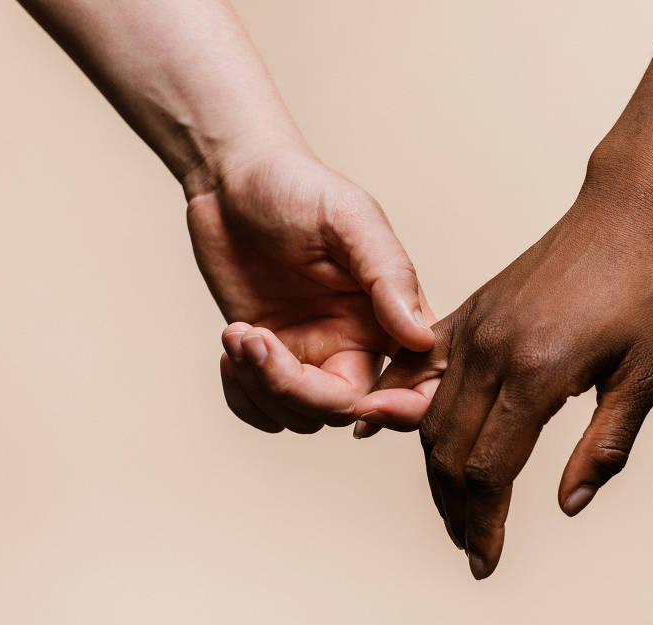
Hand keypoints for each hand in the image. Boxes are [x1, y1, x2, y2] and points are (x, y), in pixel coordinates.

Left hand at [187, 146, 434, 432]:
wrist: (231, 179)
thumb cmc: (297, 186)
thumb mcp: (349, 218)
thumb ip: (389, 274)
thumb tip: (421, 337)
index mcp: (390, 314)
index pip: (419, 383)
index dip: (403, 411)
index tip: (366, 408)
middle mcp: (356, 342)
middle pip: (346, 410)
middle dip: (295, 390)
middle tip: (256, 341)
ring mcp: (309, 354)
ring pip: (300, 416)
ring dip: (260, 387)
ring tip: (238, 333)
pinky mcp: (267, 357)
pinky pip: (264, 410)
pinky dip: (243, 396)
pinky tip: (232, 347)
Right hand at [353, 172, 652, 577]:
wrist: (624, 215)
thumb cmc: (646, 292)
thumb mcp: (645, 375)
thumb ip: (604, 445)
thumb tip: (569, 506)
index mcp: (538, 373)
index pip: (490, 470)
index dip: (484, 524)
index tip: (486, 562)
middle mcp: (492, 353)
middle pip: (449, 452)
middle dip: (457, 510)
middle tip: (472, 548)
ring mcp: (473, 330)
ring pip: (431, 417)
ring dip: (437, 472)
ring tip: (455, 511)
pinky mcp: (468, 313)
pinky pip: (419, 368)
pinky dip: (399, 404)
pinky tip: (380, 425)